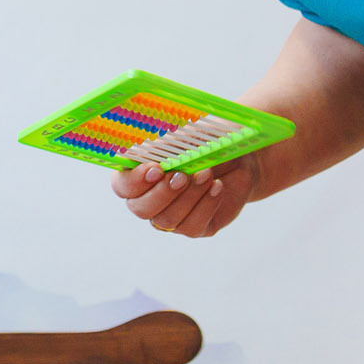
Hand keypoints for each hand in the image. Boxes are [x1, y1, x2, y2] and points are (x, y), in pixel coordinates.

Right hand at [109, 152, 260, 239]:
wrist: (241, 159)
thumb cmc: (208, 142)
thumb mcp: (190, 135)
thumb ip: (172, 142)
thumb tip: (164, 145)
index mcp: (140, 175)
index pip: (122, 186)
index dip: (135, 182)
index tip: (156, 169)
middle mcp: (150, 200)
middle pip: (140, 209)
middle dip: (162, 193)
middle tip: (182, 176)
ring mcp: (171, 216)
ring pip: (167, 219)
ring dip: (188, 196)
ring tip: (206, 174)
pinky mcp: (194, 227)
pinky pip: (192, 225)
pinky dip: (206, 204)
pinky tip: (217, 186)